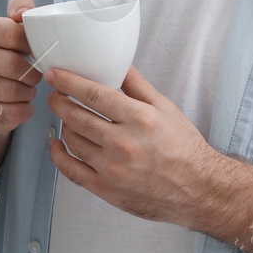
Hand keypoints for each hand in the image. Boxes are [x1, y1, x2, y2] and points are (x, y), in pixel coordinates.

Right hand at [0, 0, 42, 136]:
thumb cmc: (2, 52)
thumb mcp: (10, 27)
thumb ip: (20, 10)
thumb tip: (24, 13)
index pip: (13, 34)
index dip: (33, 46)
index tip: (39, 53)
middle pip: (13, 65)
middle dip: (32, 74)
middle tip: (36, 76)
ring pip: (11, 91)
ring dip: (27, 93)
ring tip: (27, 90)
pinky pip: (8, 112)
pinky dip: (23, 110)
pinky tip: (22, 105)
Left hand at [44, 64, 222, 225]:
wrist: (198, 188)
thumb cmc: (183, 147)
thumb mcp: (166, 109)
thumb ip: (138, 86)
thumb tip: (119, 63)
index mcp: (139, 119)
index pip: (93, 94)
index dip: (68, 82)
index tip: (54, 75)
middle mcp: (123, 143)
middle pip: (76, 116)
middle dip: (59, 102)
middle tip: (54, 95)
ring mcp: (112, 168)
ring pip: (72, 140)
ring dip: (64, 125)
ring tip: (67, 118)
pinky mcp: (105, 188)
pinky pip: (69, 170)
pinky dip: (58, 155)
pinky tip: (57, 144)